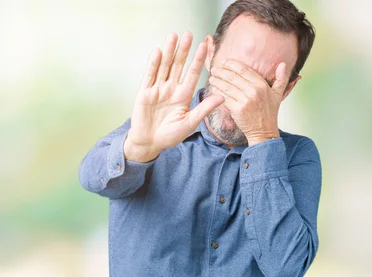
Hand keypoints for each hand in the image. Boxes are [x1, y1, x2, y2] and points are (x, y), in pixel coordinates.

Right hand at [124, 32, 223, 161]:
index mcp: (184, 95)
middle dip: (183, 50)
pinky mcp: (145, 92)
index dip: (198, 60)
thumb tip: (222, 97)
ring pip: (164, 66)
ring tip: (173, 36)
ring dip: (169, 52)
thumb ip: (204, 109)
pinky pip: (150, 75)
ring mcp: (158, 89)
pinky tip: (158, 51)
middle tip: (189, 34)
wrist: (150, 143)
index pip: (193, 74)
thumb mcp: (190, 122)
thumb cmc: (170, 135)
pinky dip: (154, 64)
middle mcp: (171, 89)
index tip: (205, 46)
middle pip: (178, 65)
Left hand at [208, 59, 290, 145]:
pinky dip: (217, 93)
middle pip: (233, 77)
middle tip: (214, 69)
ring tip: (212, 78)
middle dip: (221, 71)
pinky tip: (214, 89)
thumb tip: (283, 64)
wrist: (264, 132)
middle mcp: (254, 91)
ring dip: (217, 81)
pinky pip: (224, 98)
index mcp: (262, 85)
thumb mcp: (278, 95)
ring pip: (227, 86)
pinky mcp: (237, 110)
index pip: (244, 70)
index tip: (225, 61)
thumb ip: (281, 79)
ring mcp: (245, 101)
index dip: (232, 64)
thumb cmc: (270, 113)